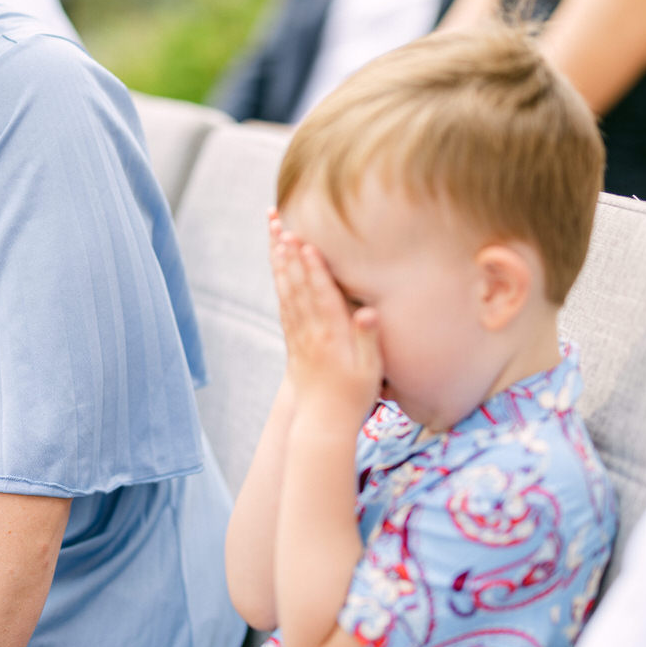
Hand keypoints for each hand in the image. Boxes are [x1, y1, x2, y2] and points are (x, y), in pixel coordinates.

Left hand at [268, 212, 380, 425]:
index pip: (320, 295)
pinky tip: (277, 268)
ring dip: (280, 262)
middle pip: (297, 286)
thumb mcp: (370, 371)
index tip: (306, 242)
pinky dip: (280, 282)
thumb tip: (369, 312)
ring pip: (286, 292)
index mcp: (331, 336)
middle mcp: (310, 332)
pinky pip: (283, 305)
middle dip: (290, 254)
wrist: (323, 421)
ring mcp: (299, 335)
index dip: (313, 268)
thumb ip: (369, 339)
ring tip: (275, 236)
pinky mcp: (293, 341)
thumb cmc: (354, 395)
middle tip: (281, 225)